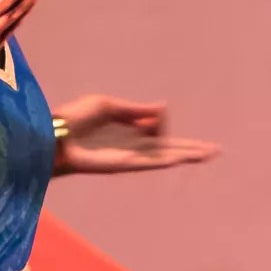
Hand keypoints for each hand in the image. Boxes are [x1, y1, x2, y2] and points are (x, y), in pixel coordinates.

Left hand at [51, 94, 219, 174]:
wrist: (54, 134)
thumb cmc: (73, 118)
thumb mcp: (108, 105)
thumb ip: (135, 110)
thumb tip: (163, 108)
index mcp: (127, 130)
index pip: (157, 131)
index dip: (166, 124)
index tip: (161, 112)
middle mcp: (132, 146)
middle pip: (169, 148)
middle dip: (192, 148)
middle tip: (215, 151)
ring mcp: (130, 157)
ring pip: (166, 157)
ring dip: (189, 155)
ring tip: (211, 154)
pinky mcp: (124, 164)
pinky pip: (152, 161)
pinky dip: (170, 159)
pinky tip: (185, 158)